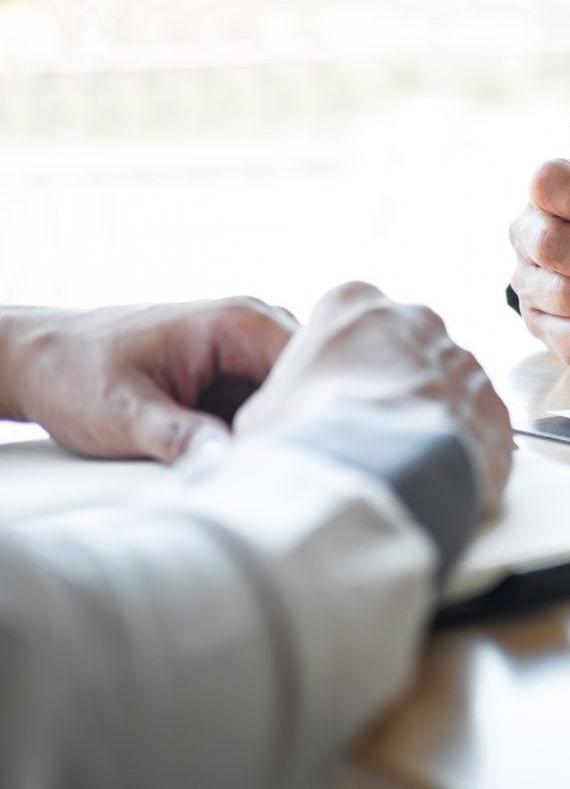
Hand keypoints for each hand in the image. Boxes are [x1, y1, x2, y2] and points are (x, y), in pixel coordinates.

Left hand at [0, 298, 296, 462]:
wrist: (34, 359)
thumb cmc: (72, 373)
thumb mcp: (123, 414)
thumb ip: (180, 437)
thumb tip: (231, 463)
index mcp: (236, 321)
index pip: (310, 366)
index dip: (310, 413)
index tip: (293, 460)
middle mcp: (251, 326)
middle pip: (309, 382)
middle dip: (299, 425)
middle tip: (280, 472)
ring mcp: (244, 348)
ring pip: (289, 396)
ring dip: (278, 430)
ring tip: (263, 469)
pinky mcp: (232, 371)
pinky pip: (266, 402)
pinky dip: (258, 431)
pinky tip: (243, 460)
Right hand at [234, 282, 512, 509]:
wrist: (373, 480)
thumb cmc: (306, 440)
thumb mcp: (262, 412)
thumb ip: (284, 399)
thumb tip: (283, 425)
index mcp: (353, 303)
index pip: (349, 322)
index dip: (340, 368)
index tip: (333, 403)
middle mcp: (416, 319)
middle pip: (404, 349)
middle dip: (392, 386)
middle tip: (369, 434)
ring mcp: (461, 360)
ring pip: (446, 385)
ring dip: (429, 417)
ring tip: (401, 463)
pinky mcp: (494, 405)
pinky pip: (478, 425)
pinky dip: (462, 449)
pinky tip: (434, 476)